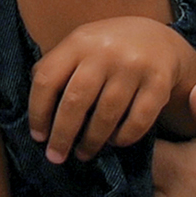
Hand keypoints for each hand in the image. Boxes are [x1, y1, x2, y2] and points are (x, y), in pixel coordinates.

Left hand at [30, 17, 195, 162]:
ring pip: (106, 115)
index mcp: (79, 42)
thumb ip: (58, 67)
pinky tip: (115, 142)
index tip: (38, 136)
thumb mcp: (81, 46)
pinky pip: (138, 121)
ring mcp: (134, 66)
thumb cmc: (108, 49)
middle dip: (62, 135)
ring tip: (84, 153)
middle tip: (56, 157)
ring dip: (91, 141)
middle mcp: (105, 51)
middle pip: (75, 101)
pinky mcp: (158, 83)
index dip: (38, 112)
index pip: (47, 79)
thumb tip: (36, 107)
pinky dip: (123, 137)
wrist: (159, 39)